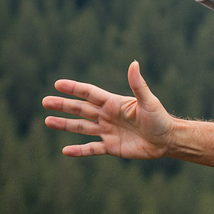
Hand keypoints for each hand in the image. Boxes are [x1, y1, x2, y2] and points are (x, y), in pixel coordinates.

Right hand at [43, 61, 174, 159]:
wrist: (167, 140)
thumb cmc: (160, 118)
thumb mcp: (149, 101)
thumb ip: (138, 84)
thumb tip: (134, 63)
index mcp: (114, 103)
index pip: (90, 93)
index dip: (75, 88)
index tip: (57, 84)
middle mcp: (108, 116)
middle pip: (81, 109)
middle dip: (63, 105)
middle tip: (45, 101)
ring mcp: (108, 132)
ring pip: (82, 127)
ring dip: (65, 125)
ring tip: (47, 121)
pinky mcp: (111, 147)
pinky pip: (91, 148)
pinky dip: (79, 150)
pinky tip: (65, 151)